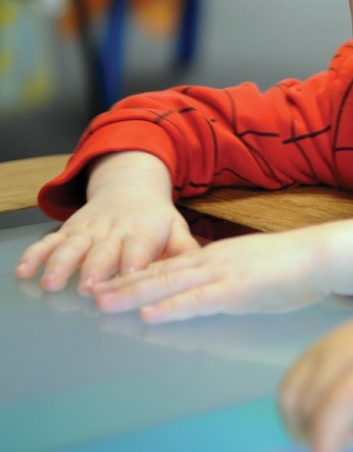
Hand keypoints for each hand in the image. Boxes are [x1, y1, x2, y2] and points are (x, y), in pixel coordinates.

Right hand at [14, 152, 199, 293]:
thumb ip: (187, 249)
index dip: (134, 259)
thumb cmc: (157, 219)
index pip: (140, 246)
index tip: (130, 275)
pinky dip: (36, 254)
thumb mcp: (177, 228)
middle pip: (103, 250)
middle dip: (95, 268)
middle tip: (89, 288)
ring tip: (52, 283)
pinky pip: (50, 241)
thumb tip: (206, 265)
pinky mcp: (69, 230)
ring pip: (72, 246)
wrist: (130, 186)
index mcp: (144, 231)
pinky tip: (24, 271)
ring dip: (61, 263)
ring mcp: (89, 230)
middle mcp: (114, 231)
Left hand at [91, 228, 326, 320]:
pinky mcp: (237, 291)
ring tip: (104, 302)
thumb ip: (229, 271)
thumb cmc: (291, 262)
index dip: (139, 274)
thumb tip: (215, 281)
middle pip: (161, 273)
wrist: (318, 254)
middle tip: (93, 294)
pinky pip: (198, 301)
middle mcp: (212, 261)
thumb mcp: (252, 263)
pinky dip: (171, 307)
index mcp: (216, 255)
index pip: (170, 265)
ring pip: (170, 284)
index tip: (114, 281)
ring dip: (135, 294)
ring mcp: (223, 274)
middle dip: (125, 284)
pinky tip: (150, 315)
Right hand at [279, 280, 352, 451]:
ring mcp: (325, 345)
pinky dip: (296, 408)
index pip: (336, 402)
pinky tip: (328, 415)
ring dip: (298, 425)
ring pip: (289, 393)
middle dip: (314, 438)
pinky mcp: (317, 345)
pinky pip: (290, 381)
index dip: (325, 437)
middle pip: (306, 403)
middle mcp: (342, 351)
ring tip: (335, 435)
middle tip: (349, 444)